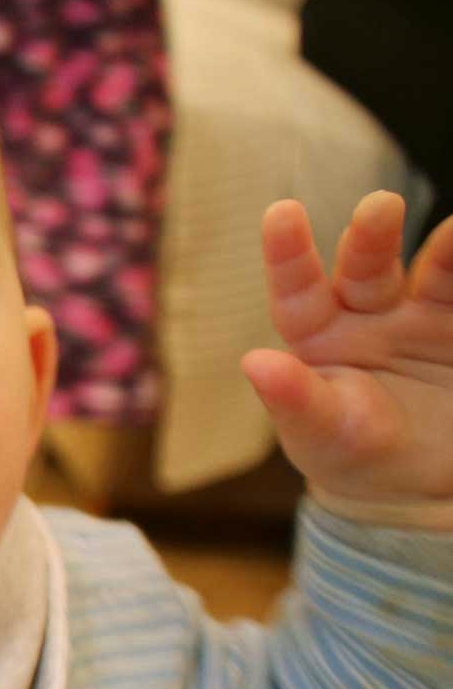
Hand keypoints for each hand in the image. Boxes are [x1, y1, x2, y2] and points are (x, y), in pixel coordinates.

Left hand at [243, 193, 452, 526]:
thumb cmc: (347, 453)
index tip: (281, 212)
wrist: (412, 482)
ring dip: (446, 251)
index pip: (297, 292)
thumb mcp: (320, 434)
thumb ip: (293, 400)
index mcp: (316, 336)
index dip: (288, 253)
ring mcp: (420, 318)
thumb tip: (254, 362)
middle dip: (371, 238)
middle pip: (366, 269)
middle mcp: (366, 315)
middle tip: (379, 207)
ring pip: (434, 274)